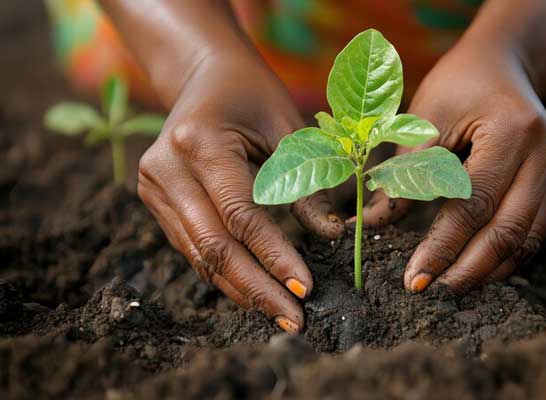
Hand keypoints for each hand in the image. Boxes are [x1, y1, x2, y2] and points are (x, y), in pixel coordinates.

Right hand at [137, 55, 342, 331]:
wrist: (205, 76)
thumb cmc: (254, 95)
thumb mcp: (287, 128)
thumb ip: (305, 181)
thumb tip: (332, 236)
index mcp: (200, 142)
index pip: (241, 214)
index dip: (274, 256)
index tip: (304, 289)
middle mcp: (166, 168)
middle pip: (214, 245)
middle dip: (256, 288)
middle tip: (293, 319)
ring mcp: (154, 187)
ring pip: (199, 255)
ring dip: (239, 289)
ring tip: (277, 314)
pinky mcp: (156, 200)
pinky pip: (192, 247)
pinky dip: (223, 272)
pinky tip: (252, 291)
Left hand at [363, 40, 545, 293]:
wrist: (502, 64)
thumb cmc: (456, 87)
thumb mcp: (424, 121)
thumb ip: (405, 176)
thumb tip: (372, 226)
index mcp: (513, 129)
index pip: (474, 204)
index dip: (443, 246)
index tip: (415, 279)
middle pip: (508, 230)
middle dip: (467, 269)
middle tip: (431, 291)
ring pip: (526, 238)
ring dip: (487, 270)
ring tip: (450, 287)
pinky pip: (534, 230)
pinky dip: (505, 255)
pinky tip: (477, 269)